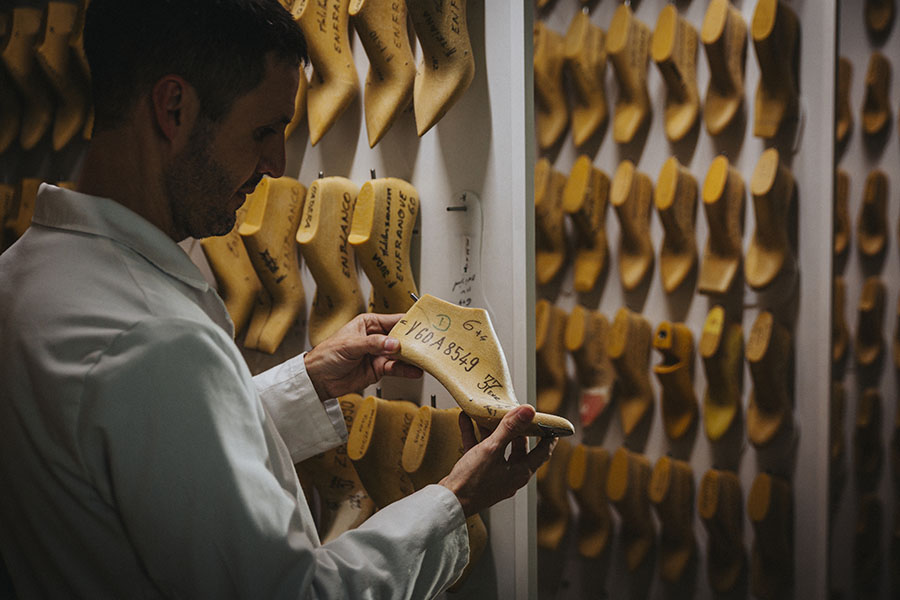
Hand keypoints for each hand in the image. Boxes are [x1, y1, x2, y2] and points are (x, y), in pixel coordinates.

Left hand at [303, 313, 422, 399]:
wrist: (318, 379)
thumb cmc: (326, 355)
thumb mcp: (350, 345)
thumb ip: (373, 344)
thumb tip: (393, 343)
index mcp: (369, 324)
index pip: (394, 320)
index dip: (409, 323)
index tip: (423, 325)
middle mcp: (376, 338)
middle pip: (401, 337)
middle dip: (414, 341)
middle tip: (428, 344)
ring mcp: (379, 354)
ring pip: (401, 354)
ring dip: (413, 357)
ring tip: (425, 359)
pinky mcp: (379, 369)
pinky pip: (396, 368)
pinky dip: (406, 370)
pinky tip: (415, 371)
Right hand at [439, 405, 556, 516]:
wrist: (449, 500)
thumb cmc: (472, 482)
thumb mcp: (492, 449)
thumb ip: (509, 428)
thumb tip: (527, 411)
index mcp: (520, 472)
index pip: (542, 452)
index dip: (548, 437)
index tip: (550, 424)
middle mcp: (510, 475)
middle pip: (519, 448)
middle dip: (516, 429)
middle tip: (514, 414)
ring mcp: (494, 474)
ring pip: (498, 448)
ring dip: (492, 430)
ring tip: (488, 414)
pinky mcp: (479, 473)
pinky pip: (480, 450)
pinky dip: (475, 436)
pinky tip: (466, 421)